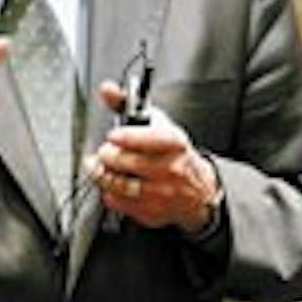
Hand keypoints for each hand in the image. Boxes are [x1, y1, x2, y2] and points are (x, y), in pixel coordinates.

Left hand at [85, 80, 220, 232]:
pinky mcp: (150, 211)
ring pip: (116, 184)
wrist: (199, 190)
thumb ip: (127, 104)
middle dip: (106, 155)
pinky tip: (113, 183)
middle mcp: (169, 169)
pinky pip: (117, 202)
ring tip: (102, 167)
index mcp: (173, 143)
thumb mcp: (158, 123)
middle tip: (106, 152)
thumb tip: (106, 89)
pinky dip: (108, 191)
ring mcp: (160, 193)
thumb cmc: (174, 153)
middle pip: (123, 162)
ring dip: (102, 174)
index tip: (113, 135)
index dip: (122, 137)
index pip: (143, 138)